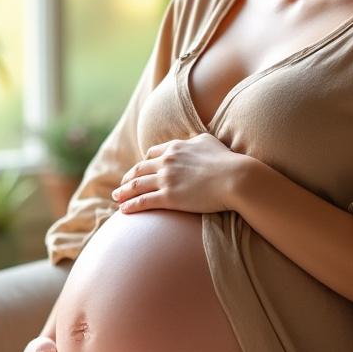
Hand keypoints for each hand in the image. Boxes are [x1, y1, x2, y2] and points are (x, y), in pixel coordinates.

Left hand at [112, 133, 250, 214]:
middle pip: (140, 169)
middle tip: (122, 184)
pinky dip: (131, 205)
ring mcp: (166, 179)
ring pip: (137, 185)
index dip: (143, 162)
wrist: (236, 178)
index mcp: (175, 147)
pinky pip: (144, 201)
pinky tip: (123, 210)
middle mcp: (166, 161)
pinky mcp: (169, 197)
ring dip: (124, 192)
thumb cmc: (227, 161)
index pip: (152, 153)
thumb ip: (195, 141)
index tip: (139, 169)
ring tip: (116, 197)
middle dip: (128, 177)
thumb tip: (192, 142)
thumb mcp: (208, 142)